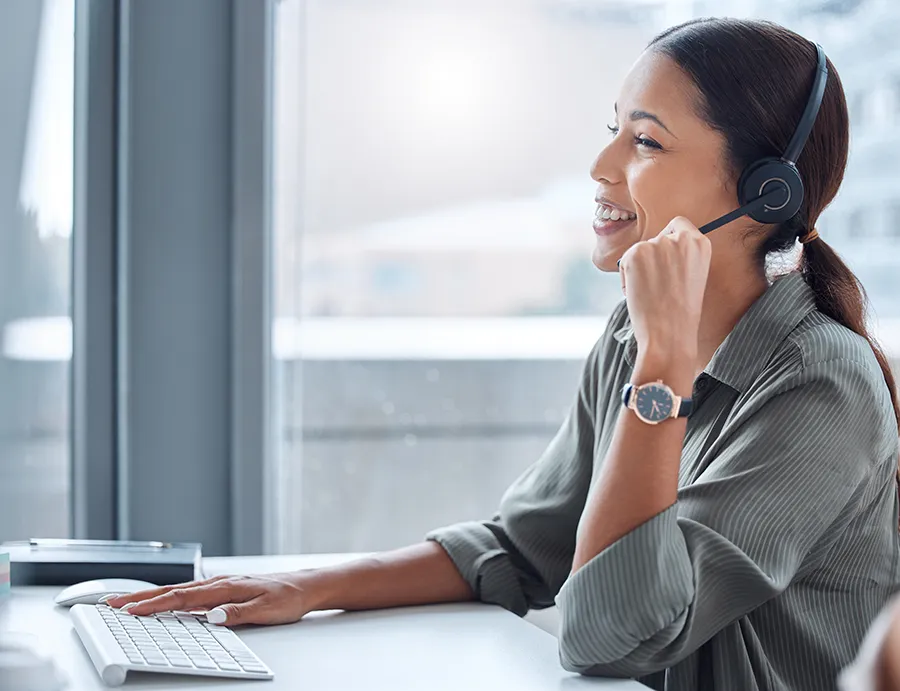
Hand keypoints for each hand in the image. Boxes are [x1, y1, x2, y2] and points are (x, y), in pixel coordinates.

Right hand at [101, 573, 315, 626]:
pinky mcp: (223, 589)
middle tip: (110, 603)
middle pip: (172, 590)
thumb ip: (238, 613)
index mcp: (225, 587)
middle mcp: (219, 583)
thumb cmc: (288, 597)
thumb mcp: (267, 610)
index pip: (181, 597)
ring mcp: (220, 584)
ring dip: (150, 596)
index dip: (153, 605)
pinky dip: (169, 596)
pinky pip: (190, 593)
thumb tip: (211, 616)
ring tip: (125, 601)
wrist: (305, 586)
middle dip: (140, 597)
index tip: (128, 610)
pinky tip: (161, 602)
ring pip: (178, 590)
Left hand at [618, 216, 710, 365]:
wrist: (670, 333)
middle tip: (657, 286)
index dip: (668, 240)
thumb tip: (657, 246)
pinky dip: (627, 278)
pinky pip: (625, 261)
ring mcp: (657, 244)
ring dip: (638, 270)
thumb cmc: (679, 312)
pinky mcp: (636, 253)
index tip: (666, 259)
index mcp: (700, 243)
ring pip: (639, 251)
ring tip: (650, 294)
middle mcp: (680, 238)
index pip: (678, 225)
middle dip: (650, 260)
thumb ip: (678, 256)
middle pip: (655, 239)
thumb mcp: (690, 275)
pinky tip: (638, 294)